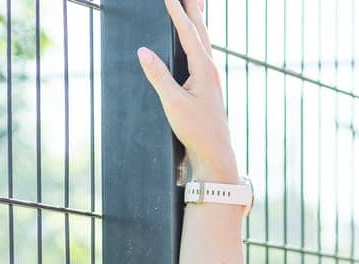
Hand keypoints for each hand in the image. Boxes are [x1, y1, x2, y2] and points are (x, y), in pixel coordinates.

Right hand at [136, 0, 239, 180]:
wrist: (216, 155)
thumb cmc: (197, 130)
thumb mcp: (173, 103)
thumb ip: (158, 75)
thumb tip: (143, 51)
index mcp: (204, 69)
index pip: (188, 33)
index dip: (176, 12)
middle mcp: (210, 70)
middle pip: (200, 31)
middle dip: (193, 9)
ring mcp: (210, 78)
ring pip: (202, 41)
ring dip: (196, 21)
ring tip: (192, 5)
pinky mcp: (207, 87)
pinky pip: (200, 54)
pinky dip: (195, 40)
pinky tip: (192, 41)